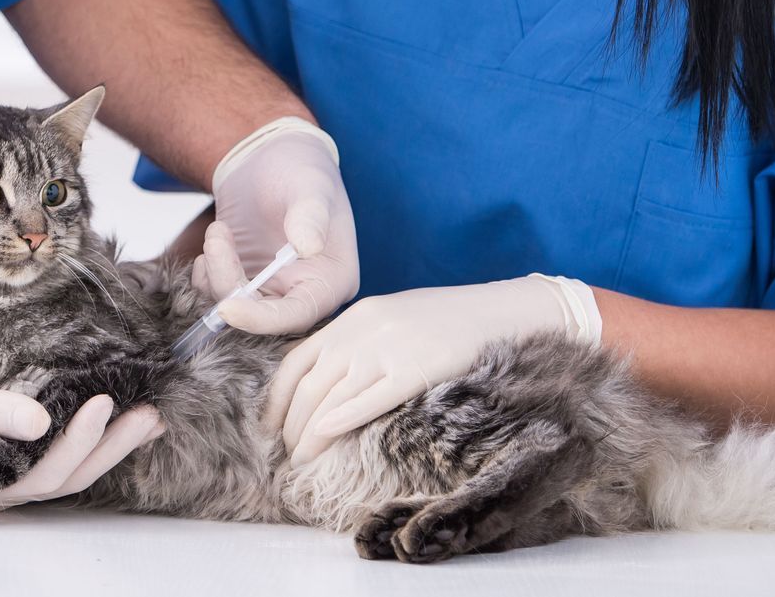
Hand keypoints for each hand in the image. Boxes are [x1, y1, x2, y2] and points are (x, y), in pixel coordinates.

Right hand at [0, 353, 161, 506]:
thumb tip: (40, 421)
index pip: (44, 470)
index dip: (78, 442)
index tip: (101, 402)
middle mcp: (6, 480)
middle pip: (69, 474)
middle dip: (111, 445)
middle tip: (147, 412)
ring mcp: (14, 467)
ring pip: (72, 466)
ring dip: (113, 444)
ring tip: (150, 417)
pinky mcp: (19, 448)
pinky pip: (64, 449)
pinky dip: (97, 435)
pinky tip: (124, 413)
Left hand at [193, 118, 357, 333]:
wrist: (270, 158)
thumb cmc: (299, 168)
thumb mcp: (309, 185)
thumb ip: (310, 214)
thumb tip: (308, 246)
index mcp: (333, 279)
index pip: (299, 315)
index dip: (262, 320)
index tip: (227, 308)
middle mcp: (305, 292)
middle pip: (263, 316)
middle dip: (230, 286)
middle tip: (216, 240)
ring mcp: (273, 289)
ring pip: (236, 307)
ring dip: (215, 275)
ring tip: (218, 230)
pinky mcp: (247, 282)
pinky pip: (219, 295)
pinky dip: (207, 276)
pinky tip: (214, 243)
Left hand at [263, 276, 601, 465]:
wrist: (503, 312)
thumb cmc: (448, 322)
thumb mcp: (392, 320)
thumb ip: (358, 344)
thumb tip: (327, 385)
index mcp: (354, 317)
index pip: (296, 361)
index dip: (278, 399)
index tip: (271, 428)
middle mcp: (363, 330)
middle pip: (309, 385)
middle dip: (291, 426)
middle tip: (287, 457)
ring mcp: (389, 347)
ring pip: (331, 397)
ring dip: (310, 435)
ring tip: (304, 463)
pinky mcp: (416, 367)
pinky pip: (369, 398)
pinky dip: (342, 420)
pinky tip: (326, 438)